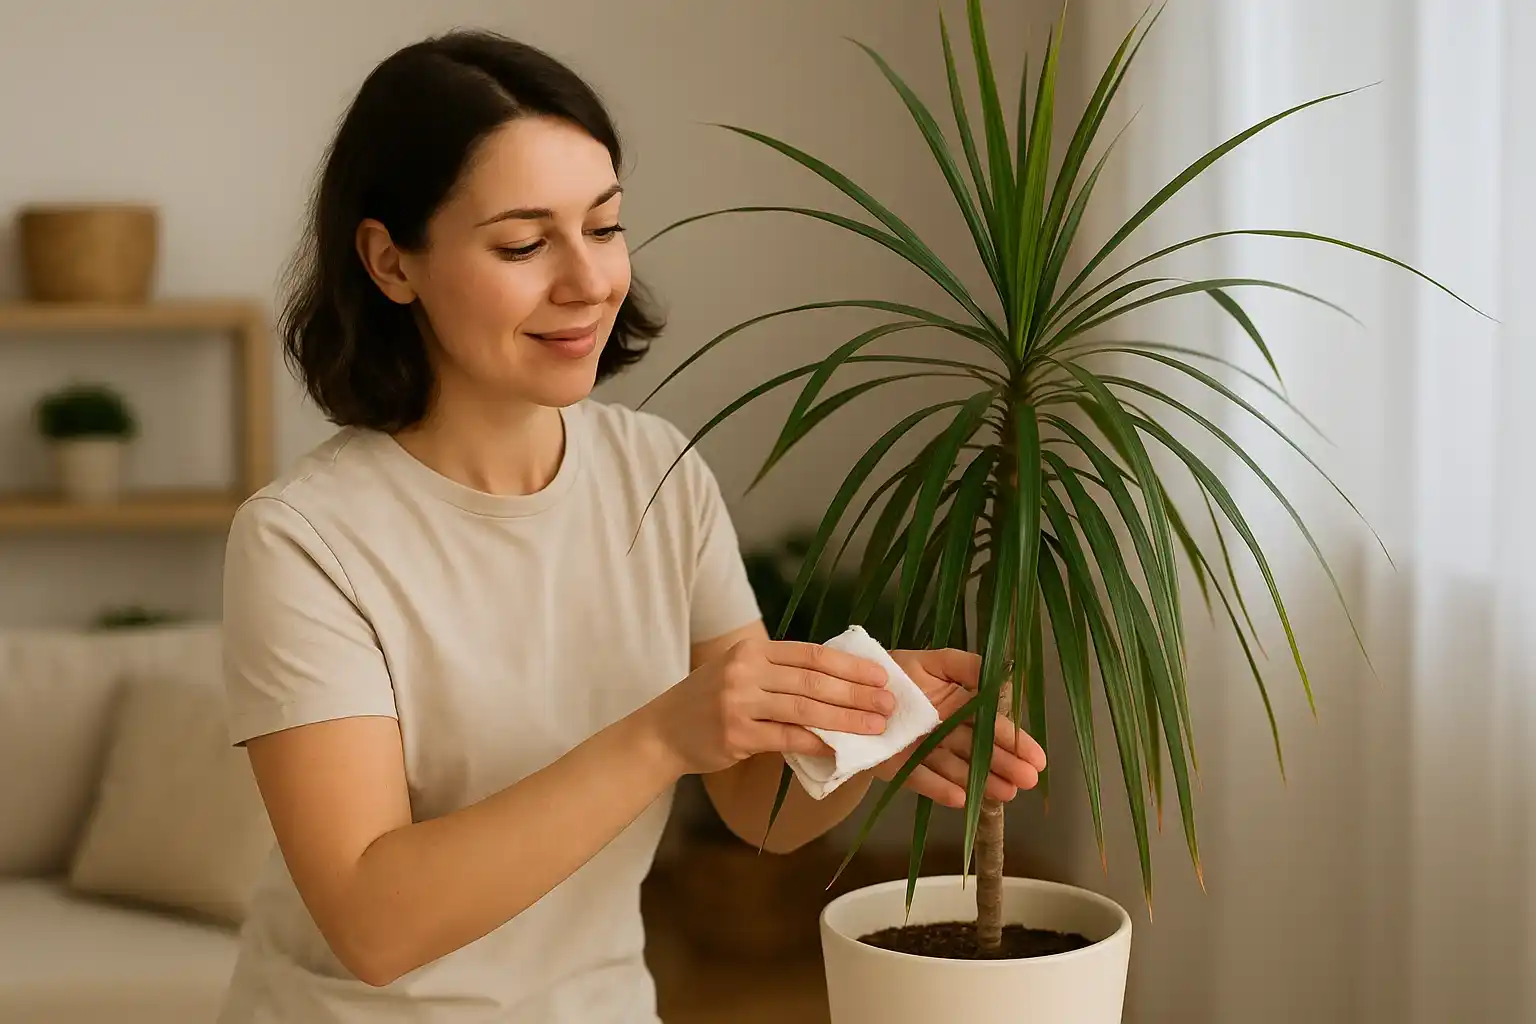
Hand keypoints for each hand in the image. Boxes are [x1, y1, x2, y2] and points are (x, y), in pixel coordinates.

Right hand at [643, 638, 893, 775]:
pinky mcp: (736, 736)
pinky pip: (788, 740)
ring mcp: (739, 704)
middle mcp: (745, 671)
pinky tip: (841, 750)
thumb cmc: (709, 701)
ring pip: (806, 710)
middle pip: (814, 681)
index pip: (811, 654)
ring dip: (847, 719)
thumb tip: (839, 679)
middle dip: (857, 693)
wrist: (661, 732)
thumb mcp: (740, 672)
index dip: (850, 666)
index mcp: (751, 650)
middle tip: (888, 704)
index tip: (881, 676)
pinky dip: (818, 745)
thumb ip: (780, 672)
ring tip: (876, 727)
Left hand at [872, 648, 1046, 808]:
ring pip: (957, 767)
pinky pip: (921, 779)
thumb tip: (1003, 679)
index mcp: (958, 705)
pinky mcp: (899, 767)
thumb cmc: (897, 671)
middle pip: (978, 749)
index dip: (1015, 741)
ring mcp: (924, 751)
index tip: (1037, 758)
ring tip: (1005, 793)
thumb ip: (967, 666)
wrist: (854, 687)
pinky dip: (940, 789)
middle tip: (1027, 781)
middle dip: (1004, 765)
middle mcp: (946, 731)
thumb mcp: (934, 662)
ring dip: (981, 781)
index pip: (991, 725)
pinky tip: (962, 799)